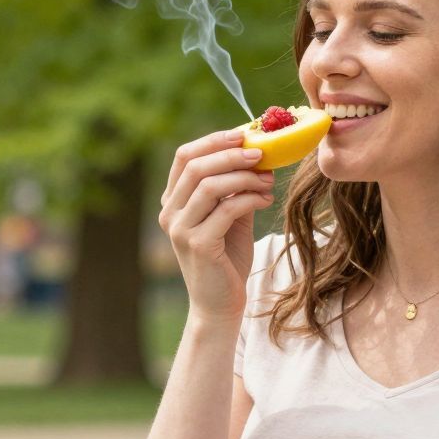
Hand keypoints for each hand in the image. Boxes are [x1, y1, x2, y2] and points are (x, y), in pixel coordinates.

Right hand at [159, 126, 277, 326]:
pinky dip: (250, 198)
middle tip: (262, 153)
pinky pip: (226, 209)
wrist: (220, 304)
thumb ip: (234, 188)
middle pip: (196, 166)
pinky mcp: (198, 244)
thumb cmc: (226, 259)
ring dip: (244, 176)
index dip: (213, 140)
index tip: (244, 134)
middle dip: (232, 154)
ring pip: (210, 185)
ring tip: (268, 179)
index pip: (184, 156)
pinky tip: (266, 199)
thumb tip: (256, 154)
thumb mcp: (229, 216)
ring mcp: (180, 229)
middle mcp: (170, 212)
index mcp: (173, 201)